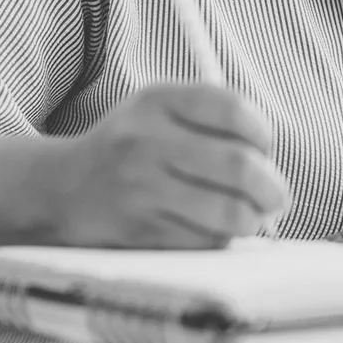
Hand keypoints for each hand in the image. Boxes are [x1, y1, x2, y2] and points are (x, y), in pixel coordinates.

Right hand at [49, 82, 288, 248]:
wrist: (64, 188)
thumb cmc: (132, 147)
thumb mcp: (161, 110)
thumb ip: (214, 120)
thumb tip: (270, 162)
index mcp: (156, 101)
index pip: (232, 109)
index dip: (262, 132)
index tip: (265, 148)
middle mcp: (145, 142)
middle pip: (238, 166)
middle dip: (272, 187)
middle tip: (278, 197)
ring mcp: (140, 189)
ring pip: (228, 212)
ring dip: (252, 218)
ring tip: (251, 216)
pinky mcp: (140, 232)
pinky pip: (205, 241)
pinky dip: (222, 239)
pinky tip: (214, 230)